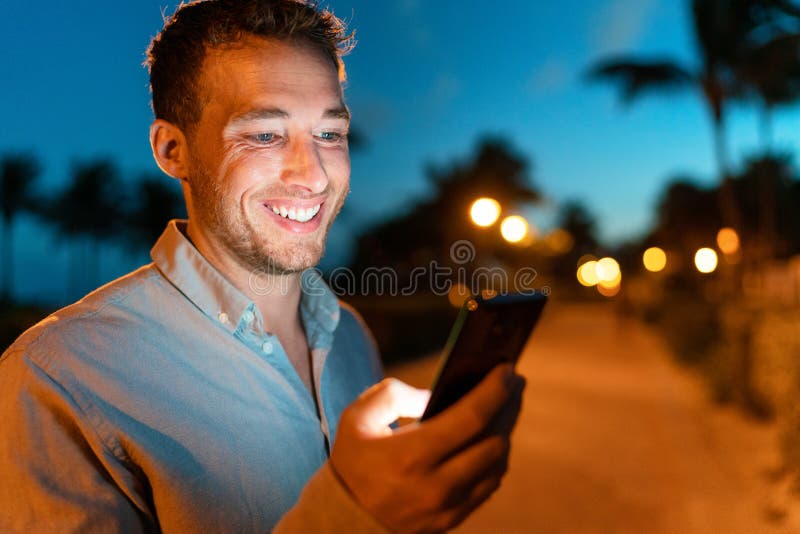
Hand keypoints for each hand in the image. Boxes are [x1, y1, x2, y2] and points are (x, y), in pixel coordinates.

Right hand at [330, 364, 524, 532]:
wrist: (342, 521)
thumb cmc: (352, 463)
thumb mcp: (357, 418)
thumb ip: (393, 394)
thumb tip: (433, 395)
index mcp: (411, 455)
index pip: (471, 417)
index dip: (495, 390)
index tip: (508, 370)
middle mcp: (435, 485)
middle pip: (494, 441)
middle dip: (509, 407)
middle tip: (513, 383)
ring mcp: (447, 508)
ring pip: (498, 465)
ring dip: (505, 433)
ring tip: (505, 408)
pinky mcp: (452, 520)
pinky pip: (488, 486)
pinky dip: (495, 459)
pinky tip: (492, 439)